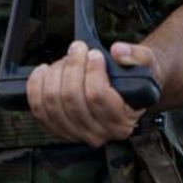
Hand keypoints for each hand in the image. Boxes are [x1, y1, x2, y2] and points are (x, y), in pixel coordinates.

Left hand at [27, 40, 155, 146]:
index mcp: (122, 120)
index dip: (92, 70)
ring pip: (53, 103)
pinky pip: (39, 109)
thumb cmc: (132, 80)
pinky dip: (37, 86)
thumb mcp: (145, 63)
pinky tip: (44, 71)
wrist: (124, 93)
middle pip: (72, 98)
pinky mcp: (58, 128)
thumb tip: (119, 51)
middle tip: (78, 50)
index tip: (94, 54)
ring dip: (56, 74)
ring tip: (66, 59)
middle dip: (72, 67)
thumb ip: (136, 55)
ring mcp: (77, 133)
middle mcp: (100, 132)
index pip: (98, 97)